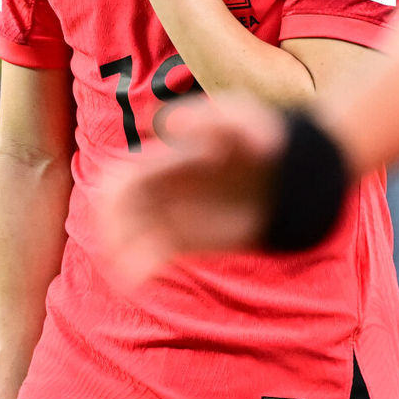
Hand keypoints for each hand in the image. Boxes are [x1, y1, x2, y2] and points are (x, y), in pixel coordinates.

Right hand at [97, 94, 285, 286]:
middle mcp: (160, 187)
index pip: (121, 178)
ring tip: (130, 275)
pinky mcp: (183, 239)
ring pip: (128, 234)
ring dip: (120, 252)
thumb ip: (208, 118)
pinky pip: (151, 254)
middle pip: (116, 209)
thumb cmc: (261, 138)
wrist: (288, 176)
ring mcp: (170, 214)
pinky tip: (137, 280)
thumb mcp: (240, 120)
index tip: (116, 213)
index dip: (112, 196)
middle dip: (111, 228)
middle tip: (118, 248)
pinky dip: (138, 267)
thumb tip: (167, 124)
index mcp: (163, 159)